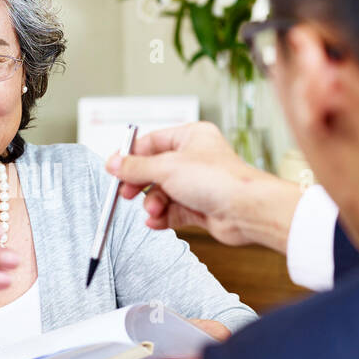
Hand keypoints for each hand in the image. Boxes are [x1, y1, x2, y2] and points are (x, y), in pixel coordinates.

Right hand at [105, 121, 300, 252]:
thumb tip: (112, 162)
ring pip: (162, 193)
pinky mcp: (200, 206)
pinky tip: (156, 222)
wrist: (246, 210)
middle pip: (154, 170)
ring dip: (153, 203)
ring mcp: (198, 183)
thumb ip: (135, 167)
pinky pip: (173, 210)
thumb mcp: (166, 168)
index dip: (131, 156)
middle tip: (126, 193)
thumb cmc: (218, 180)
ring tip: (153, 211)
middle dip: (140, 184)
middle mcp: (195, 158)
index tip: (114, 169)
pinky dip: (162, 217)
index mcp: (190, 137)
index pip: (152, 142)